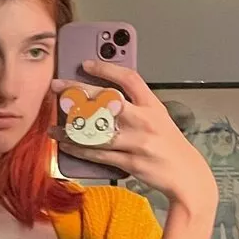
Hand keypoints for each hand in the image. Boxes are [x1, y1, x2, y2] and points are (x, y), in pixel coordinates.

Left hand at [50, 61, 217, 218]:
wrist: (186, 175)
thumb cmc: (169, 145)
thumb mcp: (158, 118)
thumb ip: (136, 106)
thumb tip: (103, 98)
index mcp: (152, 105)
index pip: (128, 79)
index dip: (106, 68)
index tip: (85, 63)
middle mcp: (144, 120)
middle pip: (105, 100)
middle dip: (77, 91)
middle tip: (56, 86)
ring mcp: (136, 142)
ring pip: (96, 131)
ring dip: (70, 128)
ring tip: (53, 126)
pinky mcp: (129, 162)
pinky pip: (97, 154)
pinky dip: (79, 149)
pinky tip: (66, 145)